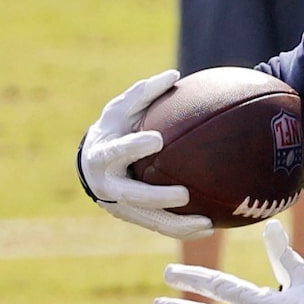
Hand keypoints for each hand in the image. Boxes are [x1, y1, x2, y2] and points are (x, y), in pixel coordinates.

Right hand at [78, 70, 214, 236]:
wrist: (92, 164)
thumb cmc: (113, 130)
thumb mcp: (121, 109)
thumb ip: (144, 94)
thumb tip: (174, 74)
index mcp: (103, 154)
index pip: (116, 151)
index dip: (134, 147)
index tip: (156, 140)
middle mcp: (108, 184)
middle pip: (132, 195)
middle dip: (157, 196)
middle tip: (183, 194)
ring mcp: (120, 205)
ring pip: (149, 219)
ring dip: (178, 224)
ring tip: (207, 223)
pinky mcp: (133, 218)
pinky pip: (160, 227)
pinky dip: (183, 229)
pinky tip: (211, 227)